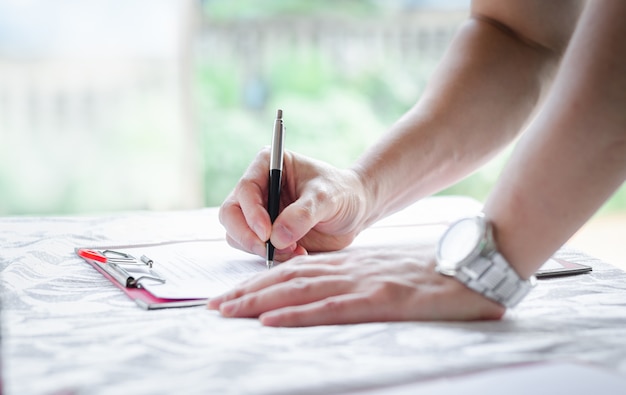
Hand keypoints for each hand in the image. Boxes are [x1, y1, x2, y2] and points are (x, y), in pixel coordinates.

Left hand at [207, 244, 504, 326]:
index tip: (231, 296)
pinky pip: (331, 308)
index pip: (295, 271)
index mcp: (350, 264)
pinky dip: (297, 315)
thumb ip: (358, 281)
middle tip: (214, 306)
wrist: (475, 262)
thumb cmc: (434, 273)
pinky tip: (272, 321)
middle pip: (287, 278)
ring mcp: (364, 283)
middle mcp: (350, 270)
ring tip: (228, 312)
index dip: (259, 282)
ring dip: (259, 302)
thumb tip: (328, 296)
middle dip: (246, 293)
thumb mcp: (387, 273)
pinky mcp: (381, 300)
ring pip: (300, 290)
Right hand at [219, 149, 370, 261]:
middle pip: (230, 214)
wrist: (354, 212)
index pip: (246, 189)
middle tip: (267, 249)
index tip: (267, 233)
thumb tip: (276, 237)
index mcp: (268, 165)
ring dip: (261, 248)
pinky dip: (271, 256)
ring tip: (294, 249)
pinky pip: (253, 249)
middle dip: (246, 235)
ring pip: (237, 234)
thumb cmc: (341, 193)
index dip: (251, 213)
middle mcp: (258, 188)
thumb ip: (302, 214)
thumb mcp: (327, 197)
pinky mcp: (265, 234)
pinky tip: (297, 252)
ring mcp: (258, 212)